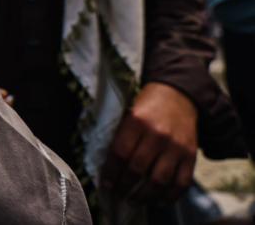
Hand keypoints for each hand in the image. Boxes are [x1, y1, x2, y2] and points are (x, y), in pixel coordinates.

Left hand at [101, 82, 197, 201]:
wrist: (179, 96)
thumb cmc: (147, 106)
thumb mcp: (129, 114)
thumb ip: (120, 136)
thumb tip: (107, 166)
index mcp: (137, 121)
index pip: (120, 153)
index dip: (111, 172)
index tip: (106, 184)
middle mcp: (158, 135)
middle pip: (137, 169)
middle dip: (124, 186)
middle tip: (118, 194)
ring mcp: (176, 147)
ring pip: (158, 180)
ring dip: (144, 196)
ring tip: (134, 200)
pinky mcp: (191, 156)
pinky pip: (181, 183)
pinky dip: (169, 196)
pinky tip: (158, 201)